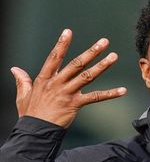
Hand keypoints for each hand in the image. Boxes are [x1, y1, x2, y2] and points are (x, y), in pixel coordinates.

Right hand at [11, 29, 127, 127]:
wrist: (36, 130)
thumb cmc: (30, 114)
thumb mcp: (22, 96)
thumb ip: (21, 81)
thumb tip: (15, 69)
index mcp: (45, 79)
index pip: (54, 57)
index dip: (62, 44)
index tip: (68, 31)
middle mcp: (58, 83)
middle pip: (76, 64)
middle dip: (91, 51)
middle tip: (104, 42)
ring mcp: (68, 93)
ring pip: (87, 76)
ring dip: (102, 65)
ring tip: (114, 56)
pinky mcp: (76, 104)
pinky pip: (96, 97)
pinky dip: (110, 94)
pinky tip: (122, 90)